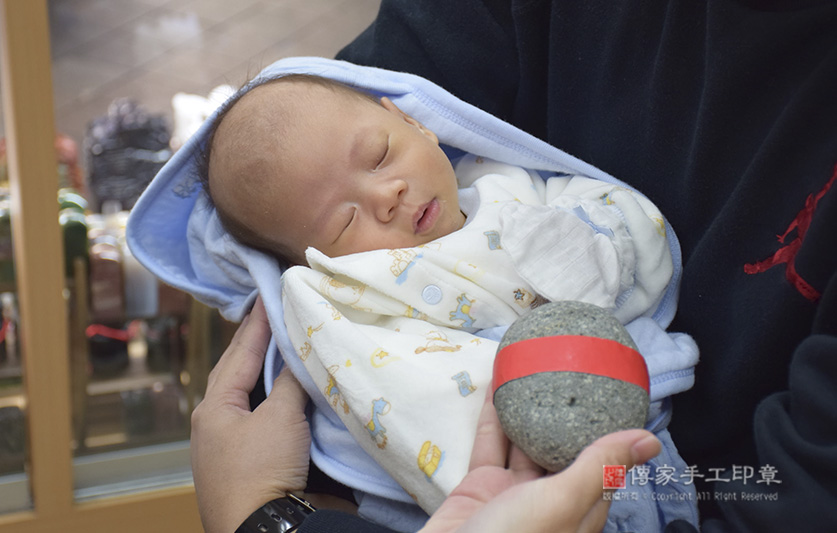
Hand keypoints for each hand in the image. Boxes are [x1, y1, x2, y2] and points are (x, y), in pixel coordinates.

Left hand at [190, 297, 310, 532]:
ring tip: (288, 344)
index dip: (258, 322)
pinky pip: (270, 419)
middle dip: (257, 343)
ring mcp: (235, 445)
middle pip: (240, 372)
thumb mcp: (279, 419)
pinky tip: (299, 391)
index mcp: (214, 408)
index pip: (240, 353)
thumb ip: (290, 382)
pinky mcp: (256, 463)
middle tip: (274, 311)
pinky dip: (284, 400)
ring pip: (255, 396)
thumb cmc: (262, 472)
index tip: (269, 294)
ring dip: (272, 371)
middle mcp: (219, 423)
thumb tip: (299, 355)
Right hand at [420, 393, 661, 532]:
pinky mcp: (479, 490)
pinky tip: (495, 389)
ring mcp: (512, 495)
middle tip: (566, 368)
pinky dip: (491, 418)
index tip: (609, 392)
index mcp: (579, 510)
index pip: (602, 464)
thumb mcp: (563, 501)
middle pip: (560, 449)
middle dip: (562, 413)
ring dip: (525, 409)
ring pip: (523, 443)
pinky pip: (489, 446)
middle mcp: (549, 502)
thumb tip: (650, 440)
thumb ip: (601, 466)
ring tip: (530, 369)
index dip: (606, 430)